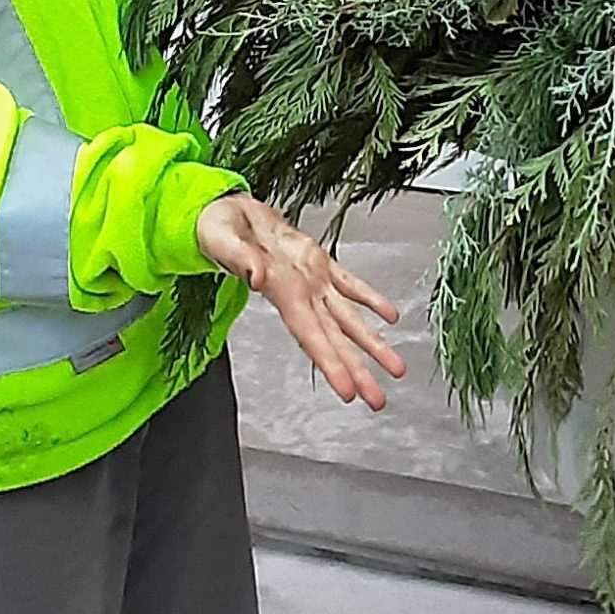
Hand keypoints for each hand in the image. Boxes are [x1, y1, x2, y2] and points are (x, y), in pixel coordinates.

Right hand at [196, 194, 406, 410]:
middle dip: (357, 370)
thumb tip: (257, 277)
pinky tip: (390, 315)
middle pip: (334, 339)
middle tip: (377, 400)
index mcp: (281, 292)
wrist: (226, 213)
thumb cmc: (218, 229)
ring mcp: (312, 279)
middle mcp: (301, 294)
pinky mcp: (318, 260)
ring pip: (348, 317)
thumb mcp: (223, 240)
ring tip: (396, 368)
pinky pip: (350, 283)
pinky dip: (371, 298)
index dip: (330, 364)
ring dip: (373, 343)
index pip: (310, 336)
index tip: (347, 391)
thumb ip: (240, 259)